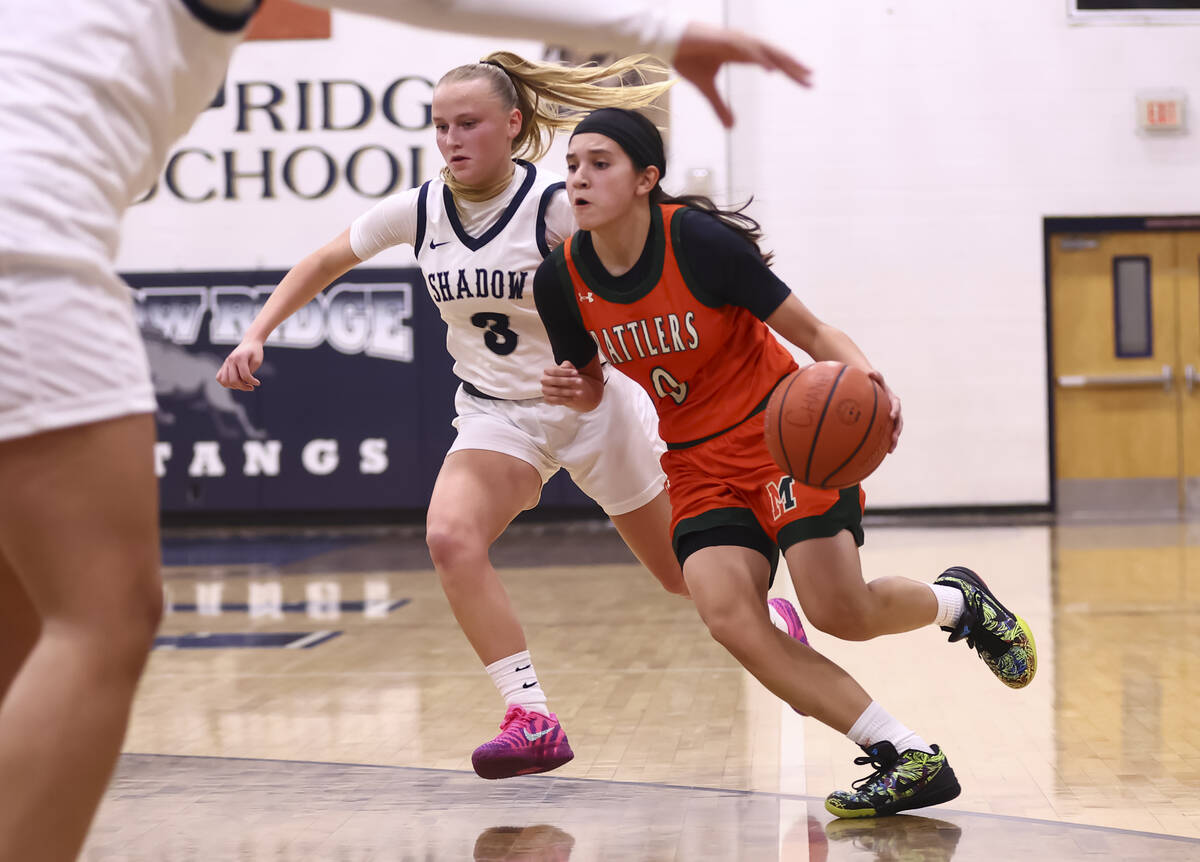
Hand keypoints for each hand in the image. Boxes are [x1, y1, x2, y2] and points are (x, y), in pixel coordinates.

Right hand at [216, 340, 263, 390]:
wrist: (250, 343)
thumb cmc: (255, 352)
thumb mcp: (257, 361)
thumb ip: (250, 372)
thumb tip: (243, 382)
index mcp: (240, 357)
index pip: (244, 375)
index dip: (252, 382)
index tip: (257, 383)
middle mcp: (230, 360)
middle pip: (233, 380)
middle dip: (243, 387)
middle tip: (251, 387)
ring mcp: (226, 363)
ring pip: (224, 381)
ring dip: (234, 386)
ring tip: (242, 385)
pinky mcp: (224, 365)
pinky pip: (219, 378)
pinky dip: (226, 383)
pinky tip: (235, 383)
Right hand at [541, 360, 599, 409]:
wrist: (566, 388)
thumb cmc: (567, 376)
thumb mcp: (568, 369)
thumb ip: (567, 365)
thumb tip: (565, 365)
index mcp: (547, 371)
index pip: (555, 371)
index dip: (566, 372)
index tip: (576, 372)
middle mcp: (544, 380)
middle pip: (555, 380)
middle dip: (568, 381)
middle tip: (580, 381)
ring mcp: (545, 390)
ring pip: (556, 391)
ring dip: (569, 392)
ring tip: (579, 392)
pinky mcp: (547, 399)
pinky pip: (555, 400)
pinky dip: (565, 399)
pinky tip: (573, 398)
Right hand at [673, 21, 811, 127]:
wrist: (669, 42)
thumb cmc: (688, 58)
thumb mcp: (707, 88)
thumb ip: (720, 107)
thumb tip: (732, 128)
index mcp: (741, 53)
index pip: (771, 62)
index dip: (789, 71)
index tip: (805, 81)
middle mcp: (743, 45)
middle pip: (775, 55)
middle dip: (794, 67)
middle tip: (812, 78)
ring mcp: (735, 41)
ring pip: (766, 51)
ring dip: (784, 62)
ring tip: (800, 73)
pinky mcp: (725, 40)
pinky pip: (747, 51)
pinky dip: (761, 59)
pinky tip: (772, 70)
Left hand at [868, 369, 902, 451]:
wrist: (876, 391)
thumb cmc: (875, 385)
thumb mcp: (877, 381)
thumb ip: (876, 376)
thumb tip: (870, 372)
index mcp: (893, 400)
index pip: (896, 405)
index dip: (895, 410)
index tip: (891, 416)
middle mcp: (895, 410)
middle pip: (899, 421)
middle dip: (897, 429)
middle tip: (894, 436)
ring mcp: (892, 419)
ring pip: (896, 430)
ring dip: (895, 439)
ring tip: (891, 449)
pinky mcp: (888, 425)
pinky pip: (889, 434)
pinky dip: (888, 442)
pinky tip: (885, 452)